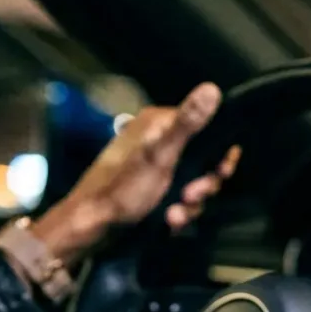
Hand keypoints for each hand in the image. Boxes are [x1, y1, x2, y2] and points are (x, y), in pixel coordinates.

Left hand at [29, 83, 240, 264]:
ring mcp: (154, 168)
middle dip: (203, 185)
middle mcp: (158, 141)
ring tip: (174, 216)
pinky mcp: (151, 190)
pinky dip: (177, 212)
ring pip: (193, 185)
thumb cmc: (123, 187)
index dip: (219, 154)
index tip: (220, 172)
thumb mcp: (158, 154)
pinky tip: (169, 223)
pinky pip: (178, 200)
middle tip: (190, 197)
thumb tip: (212, 87)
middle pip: (203, 162)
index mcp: (159, 124)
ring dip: (190, 205)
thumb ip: (187, 123)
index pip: (207, 130)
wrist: (90, 224)